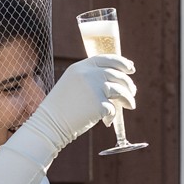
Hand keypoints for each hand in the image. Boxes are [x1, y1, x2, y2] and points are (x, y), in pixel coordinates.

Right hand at [9, 55, 136, 164]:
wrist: (50, 123)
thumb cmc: (62, 107)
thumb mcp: (73, 85)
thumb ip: (90, 79)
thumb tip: (116, 81)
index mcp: (80, 67)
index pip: (106, 59)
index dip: (122, 62)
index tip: (131, 69)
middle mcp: (88, 74)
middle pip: (117, 75)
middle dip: (128, 84)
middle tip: (132, 92)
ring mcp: (94, 88)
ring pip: (120, 91)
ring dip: (128, 99)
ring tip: (130, 106)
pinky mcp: (99, 104)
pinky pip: (114, 109)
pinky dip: (113, 116)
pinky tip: (107, 122)